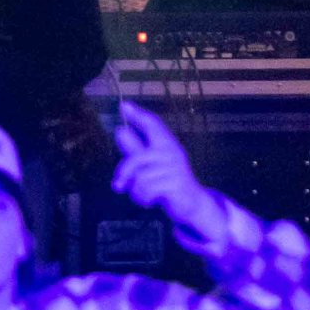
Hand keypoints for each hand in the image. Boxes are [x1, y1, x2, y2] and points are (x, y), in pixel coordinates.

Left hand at [110, 101, 232, 252]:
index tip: (124, 105)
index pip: (152, 124)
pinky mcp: (176, 184)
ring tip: (142, 195)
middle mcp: (172, 152)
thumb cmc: (168, 181)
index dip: (138, 115)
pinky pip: (147, 189)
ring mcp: (175, 167)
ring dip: (136, 191)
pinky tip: (148, 200)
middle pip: (137, 158)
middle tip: (118, 186)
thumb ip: (135, 149)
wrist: (191, 204)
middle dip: (124, 173)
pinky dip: (142, 199)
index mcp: (166, 144)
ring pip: (140, 178)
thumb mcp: (150, 164)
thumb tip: (120, 131)